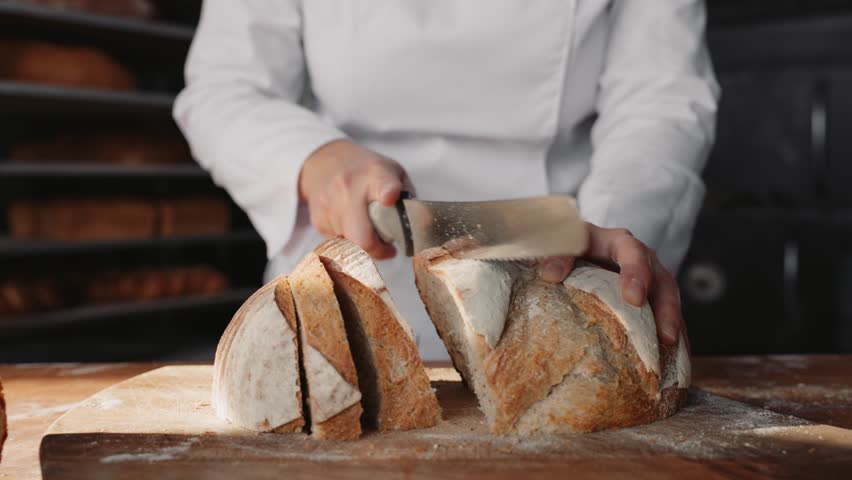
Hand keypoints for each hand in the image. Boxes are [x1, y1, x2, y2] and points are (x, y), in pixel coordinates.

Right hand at [299, 139, 410, 258]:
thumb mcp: (393, 172)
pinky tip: (351, 226)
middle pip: (362, 236)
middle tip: (388, 249)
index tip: (389, 198)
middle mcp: (348, 188)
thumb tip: (424, 224)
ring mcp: (329, 205)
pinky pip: (339, 244)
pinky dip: (349, 242)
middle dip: (378, 251)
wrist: (323, 162)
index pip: (382, 184)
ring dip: (364, 246)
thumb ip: (408, 197)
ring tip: (368, 229)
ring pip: (351, 246)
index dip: (387, 192)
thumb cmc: (366, 171)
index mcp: (375, 174)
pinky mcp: (318, 221)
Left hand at [539, 223, 684, 346]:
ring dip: (672, 326)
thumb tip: (551, 276)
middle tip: (666, 335)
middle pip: (662, 281)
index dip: (636, 273)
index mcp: (619, 242)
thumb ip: (556, 254)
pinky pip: (665, 318)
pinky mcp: (648, 301)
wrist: (573, 251)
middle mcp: (641, 260)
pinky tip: (669, 359)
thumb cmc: (568, 246)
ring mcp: (649, 282)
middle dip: (666, 309)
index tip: (634, 299)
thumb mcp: (561, 244)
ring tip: (671, 351)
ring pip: (668, 302)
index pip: (633, 252)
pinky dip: (670, 337)